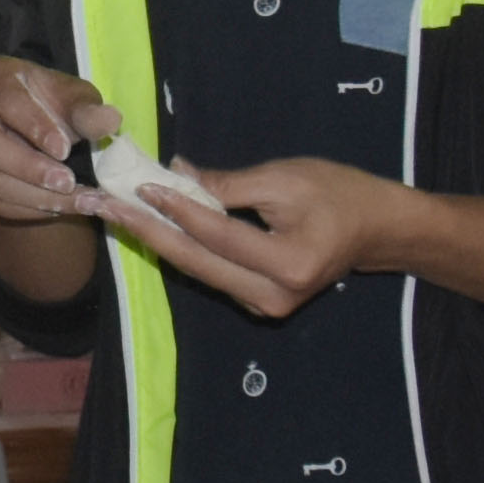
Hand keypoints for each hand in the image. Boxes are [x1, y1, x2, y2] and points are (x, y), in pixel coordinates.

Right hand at [0, 56, 110, 230]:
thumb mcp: (74, 99)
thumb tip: (110, 120)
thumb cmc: (52, 106)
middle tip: (67, 183)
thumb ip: (88, 111)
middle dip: (28, 167)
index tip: (65, 150)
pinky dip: (21, 209)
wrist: (30, 129)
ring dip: (31, 196)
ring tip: (72, 203)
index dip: (34, 126)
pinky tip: (54, 210)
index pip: (7, 100)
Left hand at [115, 159, 403, 321]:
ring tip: (118, 214)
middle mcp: (273, 297)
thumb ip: (228, 184)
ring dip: (158, 241)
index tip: (139, 186)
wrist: (378, 230)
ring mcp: (266, 307)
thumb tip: (175, 175)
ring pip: (200, 271)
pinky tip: (153, 227)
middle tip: (104, 207)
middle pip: (197, 262)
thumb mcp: (285, 178)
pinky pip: (213, 273)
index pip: (217, 235)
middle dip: (147, 232)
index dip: (176, 210)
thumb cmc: (340, 194)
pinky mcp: (260, 304)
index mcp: (287, 264)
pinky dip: (184, 248)